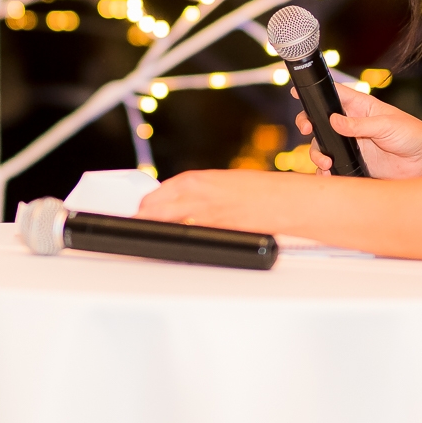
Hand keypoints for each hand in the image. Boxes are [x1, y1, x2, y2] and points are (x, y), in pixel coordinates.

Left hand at [136, 169, 302, 234]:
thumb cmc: (258, 190)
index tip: (141, 208)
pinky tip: (180, 241)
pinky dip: (182, 240)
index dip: (146, 203)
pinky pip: (190, 238)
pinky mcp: (215, 236)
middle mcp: (196, 199)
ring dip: (159, 229)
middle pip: (154, 211)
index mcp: (197, 181)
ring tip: (152, 233)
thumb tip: (180, 202)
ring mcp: (204, 220)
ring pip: (169, 226)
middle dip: (144, 218)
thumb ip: (198, 192)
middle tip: (137, 223)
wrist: (284, 202)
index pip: (157, 193)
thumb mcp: (221, 182)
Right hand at [299, 85, 421, 179]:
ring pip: (322, 146)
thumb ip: (360, 124)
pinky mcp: (354, 164)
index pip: (334, 96)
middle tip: (306, 129)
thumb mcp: (387, 125)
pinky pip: (332, 167)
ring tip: (326, 163)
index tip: (297, 93)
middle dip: (308, 123)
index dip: (315, 93)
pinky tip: (328, 175)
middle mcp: (351, 125)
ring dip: (318, 153)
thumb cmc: (413, 135)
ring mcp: (350, 145)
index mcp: (360, 107)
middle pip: (320, 121)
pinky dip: (325, 172)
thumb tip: (334, 121)